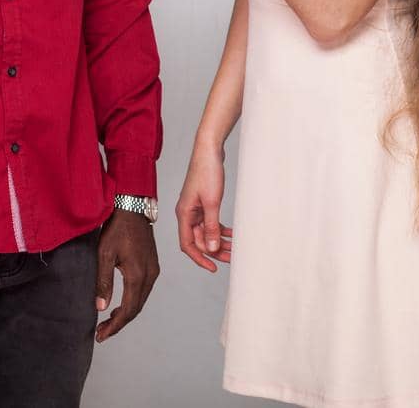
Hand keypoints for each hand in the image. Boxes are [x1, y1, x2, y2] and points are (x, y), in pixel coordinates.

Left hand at [94, 208, 159, 342]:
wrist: (132, 208)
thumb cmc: (116, 228)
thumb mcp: (104, 253)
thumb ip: (103, 281)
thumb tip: (101, 307)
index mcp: (137, 275)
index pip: (128, 310)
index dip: (115, 326)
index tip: (101, 335)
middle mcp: (149, 276)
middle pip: (136, 309)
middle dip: (119, 323)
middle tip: (102, 333)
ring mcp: (153, 271)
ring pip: (140, 301)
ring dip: (125, 314)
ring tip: (108, 322)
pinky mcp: (152, 266)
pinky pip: (143, 291)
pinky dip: (132, 302)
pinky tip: (120, 304)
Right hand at [176, 145, 231, 272]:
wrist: (209, 150)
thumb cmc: (207, 172)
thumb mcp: (212, 202)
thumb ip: (212, 226)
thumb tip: (213, 248)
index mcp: (184, 214)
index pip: (187, 244)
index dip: (199, 258)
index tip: (213, 268)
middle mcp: (187, 213)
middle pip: (198, 240)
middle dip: (214, 250)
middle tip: (231, 258)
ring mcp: (194, 208)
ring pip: (206, 232)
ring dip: (218, 240)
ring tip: (234, 248)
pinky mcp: (203, 203)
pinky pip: (210, 222)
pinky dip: (220, 229)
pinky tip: (231, 233)